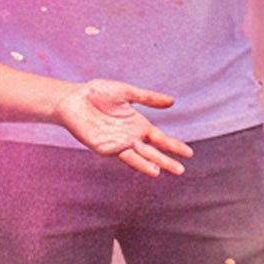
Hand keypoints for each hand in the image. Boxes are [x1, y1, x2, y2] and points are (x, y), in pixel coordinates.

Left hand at [52, 81, 193, 176]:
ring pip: (140, 157)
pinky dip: (137, 163)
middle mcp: (130, 137)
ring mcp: (118, 144)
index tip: (189, 153)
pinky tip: (148, 167)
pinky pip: (124, 156)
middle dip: (167, 160)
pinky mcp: (106, 148)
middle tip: (182, 170)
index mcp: (138, 124)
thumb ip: (148, 98)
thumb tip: (172, 102)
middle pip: (153, 151)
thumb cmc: (98, 93)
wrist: (74, 99)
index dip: (174, 146)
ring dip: (152, 164)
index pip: (160, 138)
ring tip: (165, 171)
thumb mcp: (127, 92)